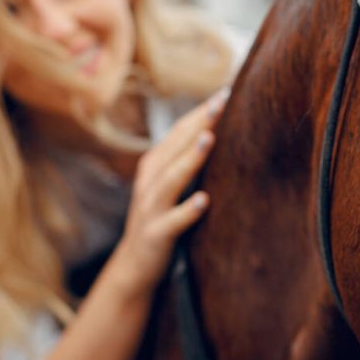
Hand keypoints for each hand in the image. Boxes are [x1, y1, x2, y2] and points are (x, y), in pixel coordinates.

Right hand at [114, 89, 227, 293]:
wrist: (134, 268)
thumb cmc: (162, 220)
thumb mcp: (171, 186)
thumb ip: (189, 161)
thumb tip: (221, 132)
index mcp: (154, 167)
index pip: (179, 132)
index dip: (200, 112)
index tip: (225, 91)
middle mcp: (149, 183)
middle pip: (174, 147)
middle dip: (198, 123)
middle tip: (221, 101)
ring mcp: (150, 210)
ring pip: (170, 180)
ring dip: (190, 159)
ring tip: (210, 139)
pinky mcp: (156, 236)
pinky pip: (171, 222)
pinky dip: (186, 211)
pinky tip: (204, 200)